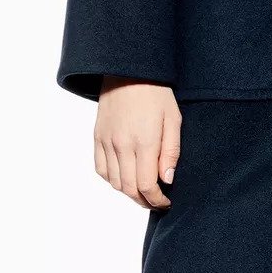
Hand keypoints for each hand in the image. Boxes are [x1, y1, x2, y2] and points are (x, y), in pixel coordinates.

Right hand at [94, 79, 180, 209]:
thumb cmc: (156, 93)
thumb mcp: (173, 119)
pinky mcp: (98, 137)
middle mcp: (122, 145)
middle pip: (129, 188)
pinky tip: (124, 178)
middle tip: (156, 201)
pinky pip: (100, 168)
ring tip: (142, 192)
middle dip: (144, 200)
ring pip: (114, 182)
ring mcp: (106, 142)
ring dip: (128, 192)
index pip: (146, 185)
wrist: (128, 71)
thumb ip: (171, 152)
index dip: (156, 200)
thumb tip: (166, 180)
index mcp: (144, 141)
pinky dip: (112, 180)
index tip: (165, 202)